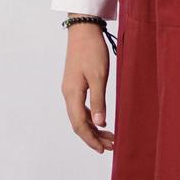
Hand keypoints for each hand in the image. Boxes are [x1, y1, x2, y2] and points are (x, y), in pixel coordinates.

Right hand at [60, 21, 115, 153]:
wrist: (83, 29)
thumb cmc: (92, 51)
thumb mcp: (99, 76)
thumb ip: (98, 101)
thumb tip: (99, 124)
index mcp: (72, 94)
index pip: (79, 125)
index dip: (91, 139)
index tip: (103, 149)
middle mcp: (68, 94)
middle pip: (79, 123)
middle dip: (94, 137)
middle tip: (111, 146)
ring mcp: (71, 89)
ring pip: (80, 116)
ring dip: (94, 127)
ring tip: (109, 136)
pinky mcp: (75, 83)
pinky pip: (81, 107)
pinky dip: (91, 116)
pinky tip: (101, 119)